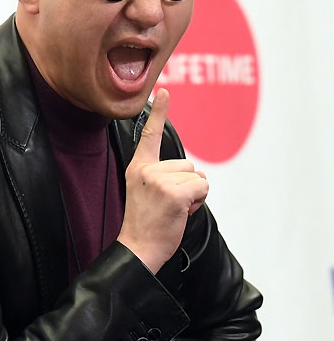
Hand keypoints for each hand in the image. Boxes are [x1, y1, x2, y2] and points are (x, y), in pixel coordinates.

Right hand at [117, 88, 207, 273]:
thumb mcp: (146, 192)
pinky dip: (198, 203)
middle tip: (167, 205)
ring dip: (193, 195)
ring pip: (197, 177)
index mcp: (139, 167)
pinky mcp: (175, 192)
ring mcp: (160, 180)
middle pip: (188, 165)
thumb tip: (194, 174)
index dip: (159, 112)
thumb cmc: (146, 224)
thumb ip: (162, 176)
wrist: (138, 248)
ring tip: (173, 210)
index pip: (149, 135)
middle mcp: (147, 169)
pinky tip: (180, 213)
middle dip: (187, 186)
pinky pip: (202, 189)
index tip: (164, 91)